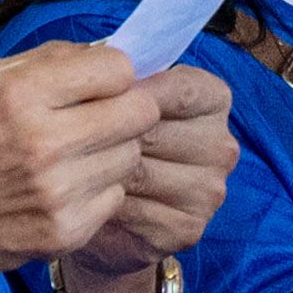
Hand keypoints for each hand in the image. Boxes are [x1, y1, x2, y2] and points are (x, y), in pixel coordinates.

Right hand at [0, 45, 159, 290]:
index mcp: (19, 94)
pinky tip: (58, 189)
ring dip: (110, 150)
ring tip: (69, 155)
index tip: (96, 82)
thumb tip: (104, 51)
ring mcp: (56, 193)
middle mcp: (44, 142)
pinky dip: (95, 190)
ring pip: (130, 156)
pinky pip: (113, 198)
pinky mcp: (62, 233)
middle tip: (98, 116)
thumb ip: (43, 62)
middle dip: (125, 107)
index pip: (118, 69)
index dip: (111, 72)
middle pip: (140, 112)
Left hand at [69, 64, 236, 284]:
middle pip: (157, 131)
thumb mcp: (114, 96)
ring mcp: (209, 191)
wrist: (99, 206)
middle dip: (109, 134)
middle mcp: (222, 146)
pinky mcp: (188, 228)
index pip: (179, 89)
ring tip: (75, 166)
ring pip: (142, 172)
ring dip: (101, 170)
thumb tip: (100, 63)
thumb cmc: (108, 138)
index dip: (131, 93)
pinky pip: (135, 210)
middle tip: (71, 138)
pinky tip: (88, 197)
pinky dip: (104, 203)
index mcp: (214, 100)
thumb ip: (116, 77)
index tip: (95, 98)